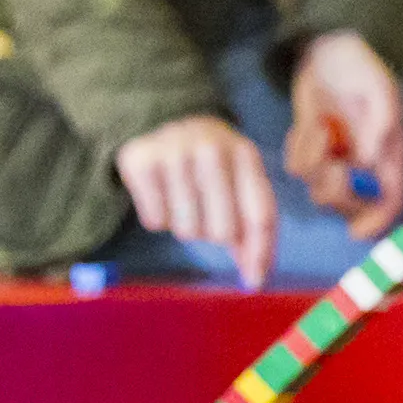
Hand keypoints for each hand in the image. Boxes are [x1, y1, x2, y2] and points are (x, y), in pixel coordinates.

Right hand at [117, 112, 280, 289]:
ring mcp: (175, 153)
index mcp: (246, 155)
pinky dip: (158, 217)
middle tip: (206, 210)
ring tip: (183, 197)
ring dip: (186, 225)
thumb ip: (252, 230)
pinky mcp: (141, 162)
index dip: (260, 254)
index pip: (261, 216)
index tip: (255, 282)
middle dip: (215, 233)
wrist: (164, 120)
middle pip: (223, 231)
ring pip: (187, 231)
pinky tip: (161, 192)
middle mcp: (212, 149)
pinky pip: (155, 222)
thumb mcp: (239, 182)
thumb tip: (255, 280)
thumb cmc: (212, 166)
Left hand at [284, 32, 402, 238]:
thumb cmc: (362, 67)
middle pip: (351, 205)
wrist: (329, 48)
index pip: (390, 202)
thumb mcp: (379, 89)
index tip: (357, 232)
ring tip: (320, 127)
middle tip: (331, 163)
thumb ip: (381, 124)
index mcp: (389, 155)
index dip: (377, 222)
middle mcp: (364, 165)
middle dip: (336, 191)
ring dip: (314, 161)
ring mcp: (336, 159)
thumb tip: (368, 162)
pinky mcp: (310, 149)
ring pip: (319, 188)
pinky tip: (307, 125)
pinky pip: (297, 168)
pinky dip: (297, 149)